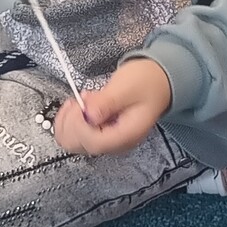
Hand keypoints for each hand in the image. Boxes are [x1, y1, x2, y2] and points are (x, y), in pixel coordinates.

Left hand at [54, 58, 171, 155]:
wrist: (158, 82)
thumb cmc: (147, 82)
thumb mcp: (127, 87)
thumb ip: (107, 102)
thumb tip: (88, 115)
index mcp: (126, 135)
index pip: (93, 142)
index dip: (80, 124)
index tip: (81, 104)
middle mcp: (115, 143)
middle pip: (78, 145)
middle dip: (72, 121)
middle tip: (81, 100)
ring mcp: (107, 140)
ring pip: (73, 141)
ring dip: (69, 120)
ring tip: (81, 101)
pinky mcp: (100, 133)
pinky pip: (76, 135)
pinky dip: (70, 120)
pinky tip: (79, 106)